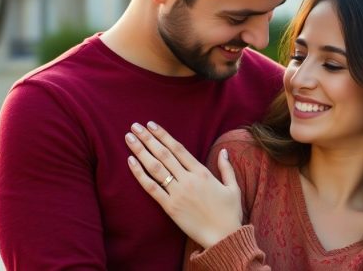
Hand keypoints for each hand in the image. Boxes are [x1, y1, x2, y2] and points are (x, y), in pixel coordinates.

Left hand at [125, 121, 242, 248]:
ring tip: (129, 138)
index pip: (178, 149)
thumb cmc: (230, 213)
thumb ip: (226, 167)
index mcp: (202, 172)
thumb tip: (224, 151)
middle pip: (164, 154)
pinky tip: (131, 162)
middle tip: (135, 126)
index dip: (163, 135)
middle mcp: (188, 180)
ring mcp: (178, 193)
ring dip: (141, 151)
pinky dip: (140, 174)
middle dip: (148, 138)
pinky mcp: (170, 207)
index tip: (151, 125)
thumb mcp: (233, 187)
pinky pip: (152, 188)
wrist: (224, 237)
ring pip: (156, 167)